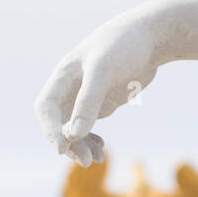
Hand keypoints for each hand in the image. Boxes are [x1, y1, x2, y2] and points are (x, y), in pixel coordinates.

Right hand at [35, 2, 166, 165]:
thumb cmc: (124, 46)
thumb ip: (88, 102)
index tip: (62, 149)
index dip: (50, 130)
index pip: (46, 108)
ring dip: (81, 146)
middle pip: (57, 123)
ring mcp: (86, 96)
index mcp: (64, 76)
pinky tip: (103, 150)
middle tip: (86, 160)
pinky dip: (92, 141)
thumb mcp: (104, 71)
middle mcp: (71, 88)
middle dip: (68, 143)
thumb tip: (73, 135)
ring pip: (73, 129)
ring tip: (97, 159)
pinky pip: (89, 128)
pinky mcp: (102, 102)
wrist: (151, 36)